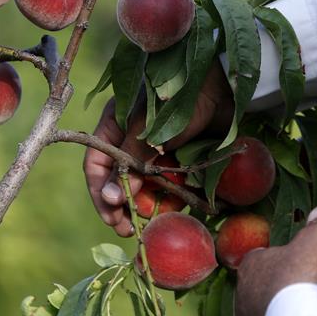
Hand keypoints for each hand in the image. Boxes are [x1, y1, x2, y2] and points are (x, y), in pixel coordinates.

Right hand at [83, 60, 232, 236]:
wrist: (220, 87)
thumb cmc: (179, 97)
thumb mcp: (148, 130)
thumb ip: (130, 161)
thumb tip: (111, 196)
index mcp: (114, 126)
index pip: (96, 164)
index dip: (100, 191)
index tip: (112, 214)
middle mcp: (130, 140)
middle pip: (117, 179)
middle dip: (121, 205)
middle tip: (128, 229)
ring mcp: (154, 150)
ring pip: (142, 185)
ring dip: (143, 206)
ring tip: (147, 225)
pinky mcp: (177, 157)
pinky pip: (166, 183)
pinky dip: (167, 198)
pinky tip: (170, 211)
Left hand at [236, 205, 316, 315]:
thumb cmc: (307, 276)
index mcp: (250, 265)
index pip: (259, 255)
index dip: (281, 255)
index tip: (300, 258)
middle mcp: (242, 295)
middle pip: (265, 284)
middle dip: (284, 283)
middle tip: (310, 284)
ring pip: (269, 309)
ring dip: (286, 307)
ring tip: (314, 306)